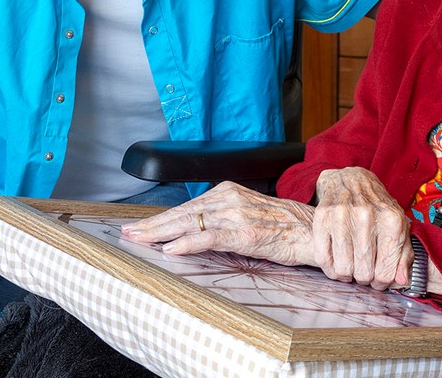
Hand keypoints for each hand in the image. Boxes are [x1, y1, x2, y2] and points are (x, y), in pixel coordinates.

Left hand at [121, 181, 315, 265]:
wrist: (314, 231)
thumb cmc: (283, 227)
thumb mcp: (246, 216)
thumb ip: (220, 220)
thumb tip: (191, 233)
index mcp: (227, 192)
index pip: (186, 207)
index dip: (159, 219)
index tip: (137, 226)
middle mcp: (228, 198)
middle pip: (182, 213)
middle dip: (151, 225)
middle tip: (127, 233)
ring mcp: (236, 214)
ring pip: (190, 223)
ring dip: (161, 233)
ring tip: (139, 240)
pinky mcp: (245, 233)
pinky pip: (210, 237)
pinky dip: (188, 243)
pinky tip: (171, 249)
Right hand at [312, 167, 411, 290]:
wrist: (352, 179)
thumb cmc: (378, 207)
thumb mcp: (400, 226)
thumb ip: (404, 255)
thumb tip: (400, 281)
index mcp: (391, 220)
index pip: (386, 273)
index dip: (382, 282)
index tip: (379, 277)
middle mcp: (366, 216)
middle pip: (364, 273)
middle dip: (365, 278)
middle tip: (364, 270)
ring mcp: (342, 215)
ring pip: (343, 268)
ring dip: (347, 274)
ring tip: (351, 267)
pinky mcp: (322, 216)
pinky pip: (322, 258)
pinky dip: (329, 268)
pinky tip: (337, 262)